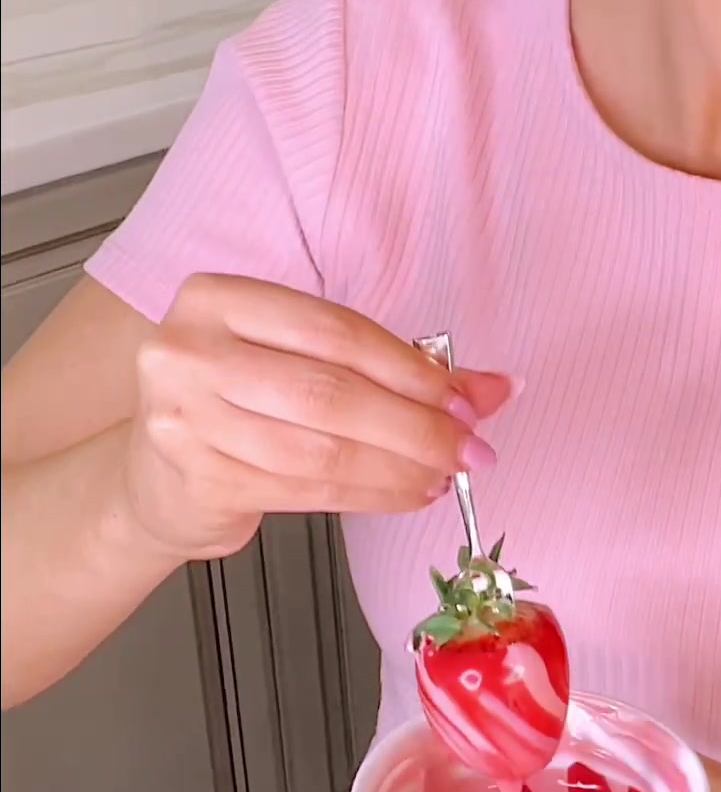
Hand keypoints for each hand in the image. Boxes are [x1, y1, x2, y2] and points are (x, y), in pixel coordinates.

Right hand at [123, 274, 510, 559]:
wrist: (157, 481)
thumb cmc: (236, 409)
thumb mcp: (300, 365)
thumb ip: (386, 366)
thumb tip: (493, 388)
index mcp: (218, 297)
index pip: (336, 330)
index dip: (413, 369)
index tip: (469, 399)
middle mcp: (191, 350)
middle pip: (332, 391)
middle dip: (417, 425)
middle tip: (470, 448)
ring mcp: (187, 417)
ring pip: (324, 447)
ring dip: (401, 467)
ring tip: (443, 476)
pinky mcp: (200, 478)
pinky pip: (309, 488)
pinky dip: (371, 494)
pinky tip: (405, 494)